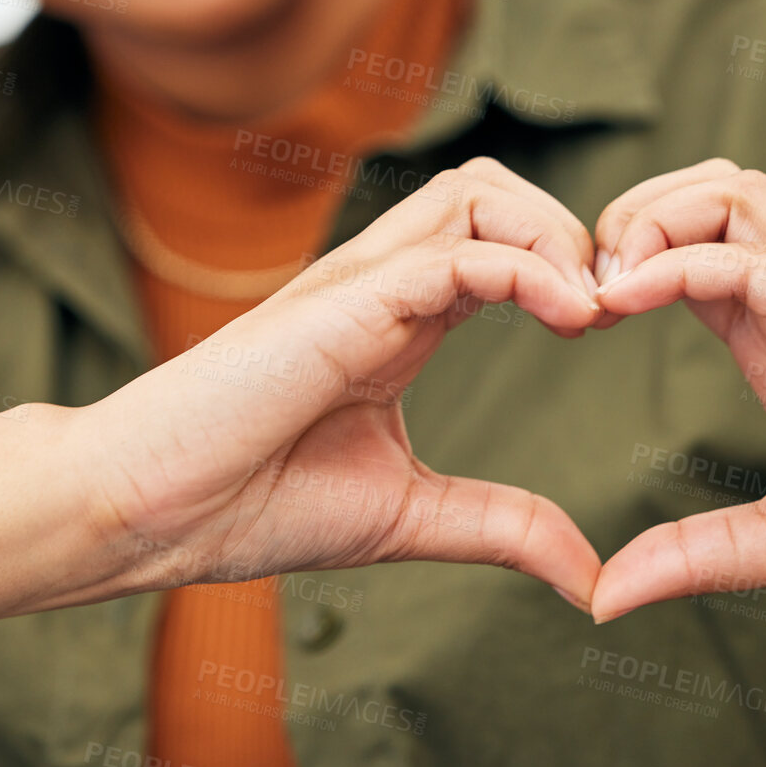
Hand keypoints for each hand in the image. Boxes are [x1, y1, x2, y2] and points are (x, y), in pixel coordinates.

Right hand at [75, 157, 604, 601]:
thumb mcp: (409, 517)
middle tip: (615, 308)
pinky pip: (454, 252)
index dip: (570, 266)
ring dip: (555, 234)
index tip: (613, 327)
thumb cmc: (251, 504)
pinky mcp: (343, 303)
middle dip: (571, 230)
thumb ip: (502, 528)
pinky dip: (527, 268)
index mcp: (398, 321)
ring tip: (593, 309)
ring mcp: (359, 285)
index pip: (499, 240)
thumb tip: (589, 577)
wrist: (150, 511)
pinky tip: (571, 319)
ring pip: (478, 190)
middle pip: (494, 189)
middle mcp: (381, 285)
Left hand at [586, 159, 765, 620]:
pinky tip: (627, 297)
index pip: (680, 253)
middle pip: (696, 194)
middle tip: (574, 293)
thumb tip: (604, 598)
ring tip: (602, 287)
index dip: (614, 269)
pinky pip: (750, 255)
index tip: (567, 324)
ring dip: (647, 221)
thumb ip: (694, 557)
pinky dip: (677, 262)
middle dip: (619, 219)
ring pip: (725, 192)